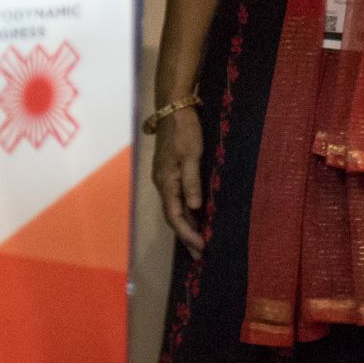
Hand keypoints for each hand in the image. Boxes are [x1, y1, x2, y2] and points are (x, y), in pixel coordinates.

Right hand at [151, 105, 207, 253]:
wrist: (172, 108)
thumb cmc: (184, 130)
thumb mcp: (192, 154)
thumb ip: (192, 181)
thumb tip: (195, 208)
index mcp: (166, 181)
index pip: (175, 216)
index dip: (188, 233)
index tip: (201, 246)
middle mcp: (161, 182)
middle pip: (172, 216)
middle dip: (186, 235)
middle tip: (200, 254)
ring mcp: (163, 177)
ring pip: (173, 208)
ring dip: (186, 225)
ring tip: (198, 241)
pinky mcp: (168, 171)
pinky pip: (175, 198)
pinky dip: (185, 211)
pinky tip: (195, 216)